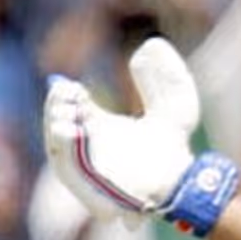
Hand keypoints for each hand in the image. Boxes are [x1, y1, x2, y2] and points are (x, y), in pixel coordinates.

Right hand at [43, 37, 238, 235]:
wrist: (184, 182)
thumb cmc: (176, 146)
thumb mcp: (176, 106)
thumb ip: (166, 78)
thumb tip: (153, 45)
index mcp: (98, 126)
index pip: (69, 107)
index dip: (65, 96)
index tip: (72, 87)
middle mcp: (88, 148)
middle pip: (58, 127)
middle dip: (56, 111)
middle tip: (65, 97)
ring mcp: (88, 172)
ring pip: (60, 153)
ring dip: (59, 136)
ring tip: (69, 121)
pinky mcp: (93, 194)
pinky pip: (73, 178)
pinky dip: (70, 161)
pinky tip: (75, 142)